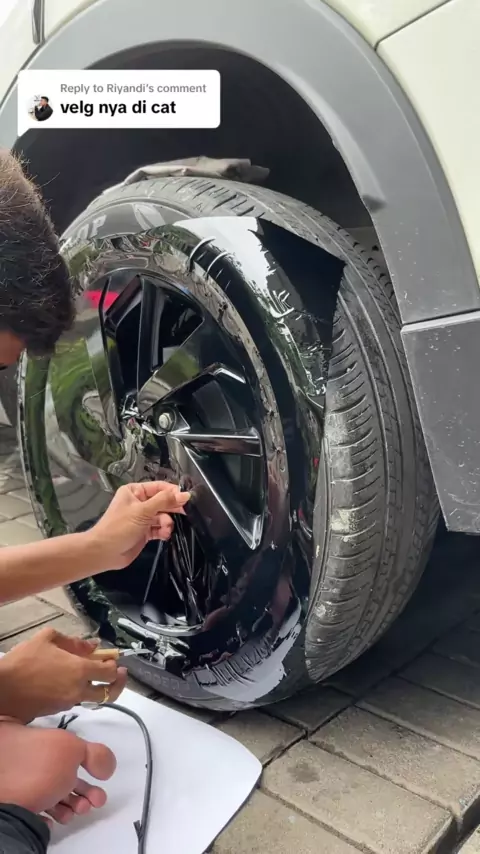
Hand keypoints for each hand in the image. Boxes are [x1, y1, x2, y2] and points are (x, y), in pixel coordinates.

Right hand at [0, 627, 126, 722]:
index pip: (110, 672)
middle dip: (118, 683)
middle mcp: (78, 689)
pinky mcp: (57, 710)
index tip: (113, 659)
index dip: (115, 666)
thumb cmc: (24, 661)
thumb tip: (93, 646)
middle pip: (109, 693)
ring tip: (94, 676)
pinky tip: (71, 681)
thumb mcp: (47, 639)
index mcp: (79, 670)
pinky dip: (80, 692)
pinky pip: (76, 701)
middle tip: (120, 674)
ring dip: (98, 688)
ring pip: (93, 699)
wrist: (2, 690)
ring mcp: (68, 702)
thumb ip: (73, 641)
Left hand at [0, 719, 115, 823]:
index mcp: (47, 742)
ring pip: (53, 795)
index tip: (102, 776)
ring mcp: (23, 785)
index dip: (90, 761)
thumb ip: (95, 754)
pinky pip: (37, 811)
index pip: (71, 747)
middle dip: (85, 790)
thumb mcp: (73, 750)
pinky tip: (53, 820)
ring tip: (76, 812)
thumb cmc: (38, 768)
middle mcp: (34, 760)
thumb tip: (106, 767)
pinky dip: (49, 816)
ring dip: (71, 806)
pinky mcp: (17, 807)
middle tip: (96, 801)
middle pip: (65, 774)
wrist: (4, 797)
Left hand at [89, 481, 190, 568]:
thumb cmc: (120, 527)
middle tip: (184, 514)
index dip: (173, 492)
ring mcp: (142, 518)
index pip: (159, 487)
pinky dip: (163, 531)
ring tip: (166, 529)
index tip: (187, 498)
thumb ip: (164, 501)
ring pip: (163, 516)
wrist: (104, 552)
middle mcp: (139, 503)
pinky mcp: (144, 532)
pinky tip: (164, 535)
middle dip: (172, 509)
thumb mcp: (143, 511)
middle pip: (163, 502)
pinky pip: (159, 528)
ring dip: (167, 523)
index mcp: (135, 491)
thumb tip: (185, 494)